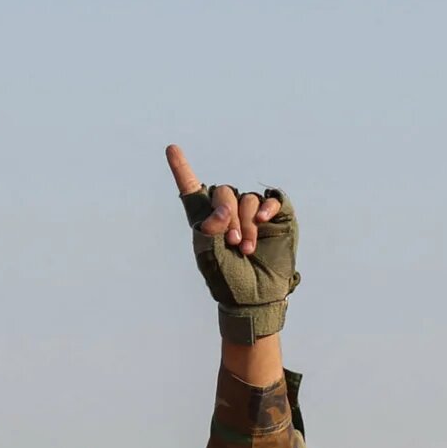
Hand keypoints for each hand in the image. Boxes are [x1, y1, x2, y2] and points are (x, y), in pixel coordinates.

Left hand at [166, 144, 297, 344]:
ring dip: (246, 223)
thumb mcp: (210, 257)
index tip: (171, 149)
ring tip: (247, 248)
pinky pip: (272, 198)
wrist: (256, 298)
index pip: (191, 189)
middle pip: (223, 192)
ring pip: (247, 199)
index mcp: (205, 220)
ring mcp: (252, 213)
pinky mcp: (275, 216)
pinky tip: (263, 220)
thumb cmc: (228, 281)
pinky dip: (268, 206)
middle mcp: (228, 212)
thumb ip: (209, 231)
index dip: (181, 169)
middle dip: (226, 214)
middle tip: (232, 241)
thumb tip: (221, 213)